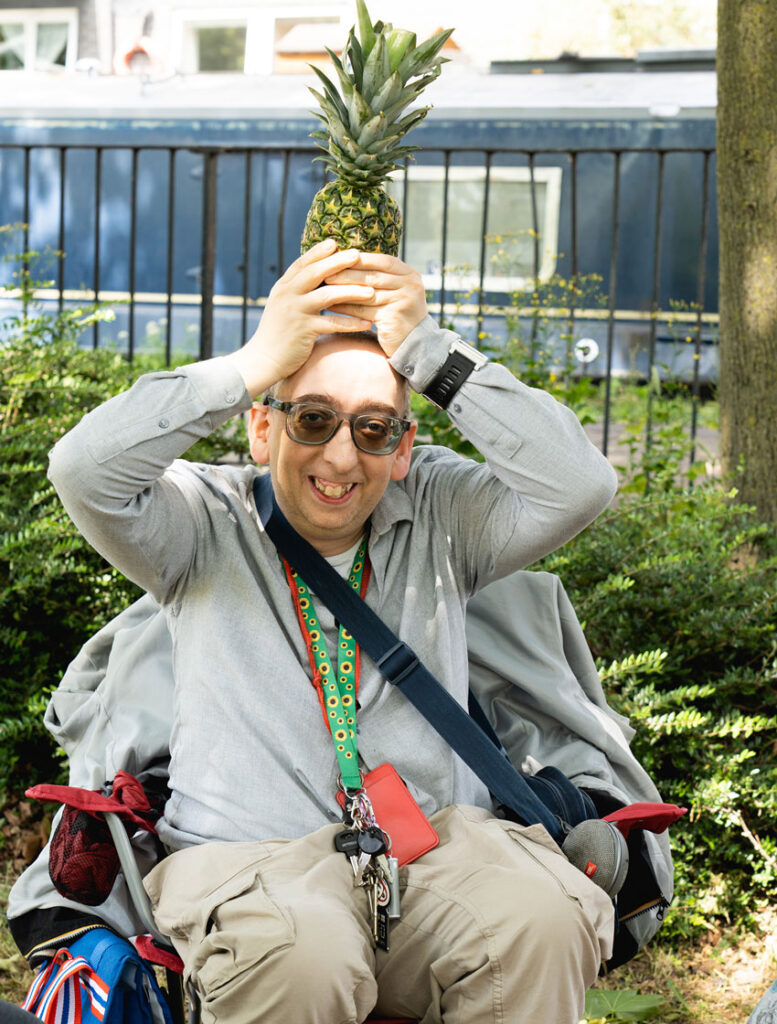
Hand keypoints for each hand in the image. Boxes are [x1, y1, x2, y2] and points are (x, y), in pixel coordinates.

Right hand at [227, 240, 374, 395]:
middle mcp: (288, 295)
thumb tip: (315, 277)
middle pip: (316, 273)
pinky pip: (333, 323)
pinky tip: (367, 324)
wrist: (263, 359)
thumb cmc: (277, 332)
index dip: (319, 252)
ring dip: (352, 292)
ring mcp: (296, 312)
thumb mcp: (283, 305)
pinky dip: (351, 323)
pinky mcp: (304, 331)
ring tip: (372, 291)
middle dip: (338, 262)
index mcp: (283, 287)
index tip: (336, 242)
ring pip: (328, 296)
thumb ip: (296, 291)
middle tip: (358, 254)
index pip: (302, 263)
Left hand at [324, 253, 427, 356]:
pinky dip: (347, 308)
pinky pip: (365, 310)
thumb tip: (349, 260)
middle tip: (325, 272)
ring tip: (325, 288)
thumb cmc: (399, 314)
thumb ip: (381, 277)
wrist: (415, 344)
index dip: (361, 258)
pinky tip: (332, 306)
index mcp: (410, 274)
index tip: (339, 257)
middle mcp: (410, 285)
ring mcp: (404, 301)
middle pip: (374, 276)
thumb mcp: (396, 291)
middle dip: (348, 273)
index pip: (384, 260)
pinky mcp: (394, 318)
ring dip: (344, 290)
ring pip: (367, 293)